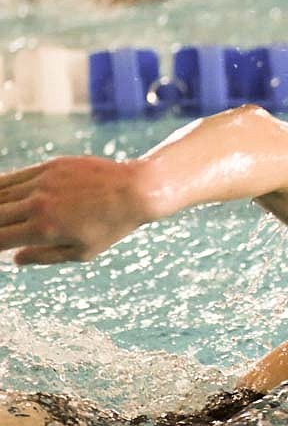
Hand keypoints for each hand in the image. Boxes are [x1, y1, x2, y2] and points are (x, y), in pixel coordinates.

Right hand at [0, 156, 150, 264]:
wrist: (136, 191)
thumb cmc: (112, 226)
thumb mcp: (83, 252)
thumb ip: (45, 256)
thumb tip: (15, 259)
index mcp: (45, 230)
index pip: (0, 239)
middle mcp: (38, 205)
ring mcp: (42, 183)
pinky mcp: (49, 167)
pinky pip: (14, 177)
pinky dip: (1, 187)